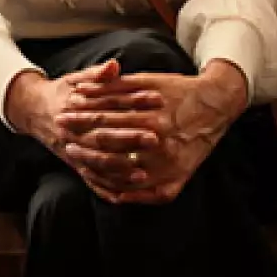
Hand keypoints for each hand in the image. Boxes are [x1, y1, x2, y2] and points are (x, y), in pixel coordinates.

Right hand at [4, 61, 164, 201]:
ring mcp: (72, 151)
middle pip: (101, 138)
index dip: (130, 104)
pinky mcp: (74, 165)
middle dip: (128, 140)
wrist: (33, 111)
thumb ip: (96, 74)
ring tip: (144, 174)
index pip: (105, 107)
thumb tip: (114, 65)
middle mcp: (71, 133)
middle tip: (155, 139)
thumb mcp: (74, 79)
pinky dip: (107, 189)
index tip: (155, 101)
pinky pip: (91, 180)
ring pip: (96, 164)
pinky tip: (126, 194)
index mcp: (73, 109)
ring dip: (119, 170)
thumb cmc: (62, 93)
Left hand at [56, 60, 247, 204]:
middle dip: (82, 141)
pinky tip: (105, 187)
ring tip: (76, 161)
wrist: (216, 105)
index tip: (60, 116)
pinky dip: (123, 192)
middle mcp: (160, 145)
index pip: (104, 121)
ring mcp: (169, 166)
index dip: (79, 118)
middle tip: (61, 138)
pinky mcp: (177, 181)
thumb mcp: (146, 81)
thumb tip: (79, 90)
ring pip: (123, 174)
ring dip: (96, 168)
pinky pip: (144, 195)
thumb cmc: (176, 90)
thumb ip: (112, 86)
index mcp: (150, 119)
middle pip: (110, 147)